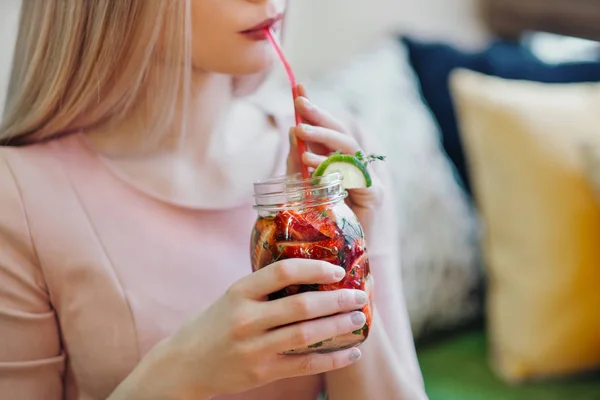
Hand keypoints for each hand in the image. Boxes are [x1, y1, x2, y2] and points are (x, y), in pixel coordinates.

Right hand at [111, 260, 367, 399]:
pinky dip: (333, 360)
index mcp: (239, 292)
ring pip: (306, 335)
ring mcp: (254, 348)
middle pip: (300, 306)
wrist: (184, 363)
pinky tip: (352, 353)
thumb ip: (264, 287)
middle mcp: (246, 319)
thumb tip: (312, 272)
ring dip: (338, 327)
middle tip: (360, 295)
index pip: (282, 272)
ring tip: (359, 319)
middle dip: (336, 300)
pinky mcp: (262, 373)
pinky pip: (305, 365)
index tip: (337, 270)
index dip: (314, 268)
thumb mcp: (232, 296)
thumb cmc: (214, 323)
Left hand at [287, 85, 382, 232]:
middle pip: (342, 134)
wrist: (337, 259)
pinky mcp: (374, 196)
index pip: (329, 131)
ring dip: (323, 138)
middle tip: (299, 104)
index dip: (316, 110)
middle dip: (320, 116)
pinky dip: (332, 167)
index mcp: (342, 163)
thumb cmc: (320, 225)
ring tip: (298, 131)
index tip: (299, 89)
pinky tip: (310, 163)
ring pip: (349, 149)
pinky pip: (354, 175)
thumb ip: (299, 163)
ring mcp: (368, 180)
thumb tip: (292, 131)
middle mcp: (358, 167)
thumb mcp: (302, 188)